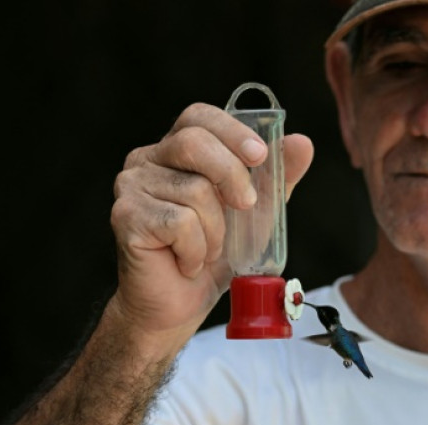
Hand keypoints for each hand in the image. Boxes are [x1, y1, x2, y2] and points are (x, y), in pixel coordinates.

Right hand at [108, 103, 313, 345]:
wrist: (180, 306)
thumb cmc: (214, 254)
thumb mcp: (257, 212)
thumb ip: (277, 177)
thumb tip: (302, 142)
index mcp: (176, 150)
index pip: (199, 116)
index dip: (231, 131)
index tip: (260, 155)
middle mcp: (147, 160)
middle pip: (193, 142)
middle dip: (232, 175)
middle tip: (246, 206)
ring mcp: (132, 186)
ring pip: (193, 190)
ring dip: (216, 230)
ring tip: (208, 250)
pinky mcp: (125, 216)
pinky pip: (179, 222)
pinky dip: (196, 249)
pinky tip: (188, 262)